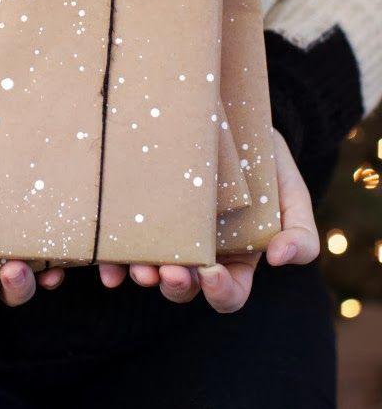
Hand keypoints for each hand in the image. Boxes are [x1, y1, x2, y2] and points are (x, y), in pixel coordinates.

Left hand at [95, 129, 319, 312]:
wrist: (231, 116)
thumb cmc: (266, 160)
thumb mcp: (292, 192)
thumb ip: (300, 230)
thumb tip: (281, 260)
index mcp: (236, 258)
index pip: (228, 292)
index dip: (220, 292)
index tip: (212, 272)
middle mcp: (198, 253)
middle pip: (184, 287)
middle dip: (175, 285)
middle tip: (169, 271)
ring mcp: (168, 235)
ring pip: (152, 270)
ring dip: (144, 276)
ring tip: (139, 267)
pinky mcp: (142, 214)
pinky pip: (124, 244)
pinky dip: (115, 261)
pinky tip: (108, 264)